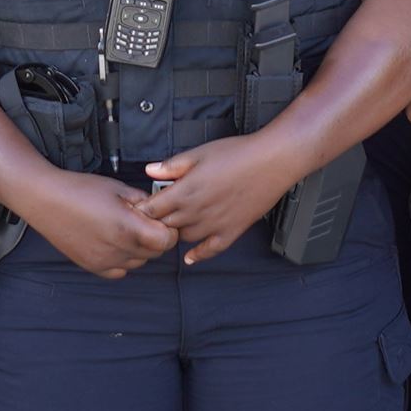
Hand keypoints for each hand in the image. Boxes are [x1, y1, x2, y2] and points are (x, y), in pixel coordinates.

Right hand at [22, 170, 177, 279]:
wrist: (46, 200)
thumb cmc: (80, 190)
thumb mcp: (118, 188)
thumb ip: (144, 202)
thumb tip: (160, 210)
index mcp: (127, 227)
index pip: (166, 241)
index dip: (168, 230)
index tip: (161, 220)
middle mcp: (117, 249)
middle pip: (155, 253)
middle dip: (155, 238)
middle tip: (143, 221)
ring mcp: (104, 261)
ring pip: (139, 263)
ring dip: (139, 249)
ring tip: (124, 230)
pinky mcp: (92, 267)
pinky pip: (120, 271)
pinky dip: (122, 260)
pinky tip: (112, 242)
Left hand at [141, 134, 298, 264]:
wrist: (272, 161)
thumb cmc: (238, 153)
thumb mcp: (200, 153)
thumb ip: (172, 165)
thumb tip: (149, 170)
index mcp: (185, 191)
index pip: (152, 209)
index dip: (143, 209)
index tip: (138, 208)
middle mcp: (196, 212)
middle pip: (165, 225)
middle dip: (157, 222)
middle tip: (153, 218)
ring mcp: (214, 224)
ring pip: (184, 238)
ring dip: (177, 233)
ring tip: (174, 226)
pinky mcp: (231, 231)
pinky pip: (211, 250)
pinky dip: (199, 255)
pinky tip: (191, 257)